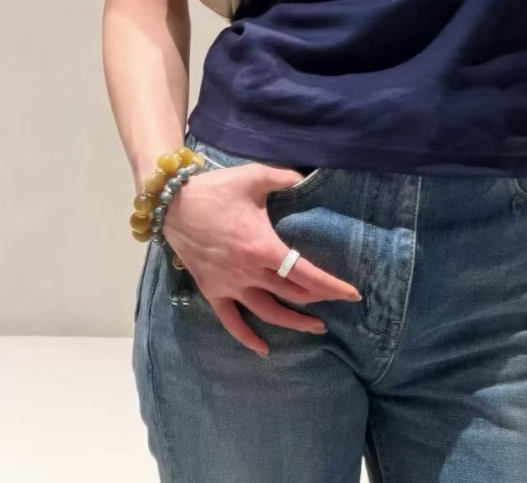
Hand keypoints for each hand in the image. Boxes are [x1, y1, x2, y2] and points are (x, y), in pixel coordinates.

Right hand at [161, 162, 361, 356]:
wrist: (173, 204)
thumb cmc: (217, 189)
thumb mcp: (255, 176)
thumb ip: (285, 177)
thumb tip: (307, 177)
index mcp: (263, 247)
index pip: (306, 274)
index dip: (331, 286)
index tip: (352, 294)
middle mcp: (249, 272)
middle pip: (292, 294)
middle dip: (318, 300)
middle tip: (337, 303)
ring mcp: (230, 285)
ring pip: (267, 313)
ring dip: (293, 323)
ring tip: (315, 327)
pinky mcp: (212, 291)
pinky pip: (231, 322)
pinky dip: (248, 338)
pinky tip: (264, 349)